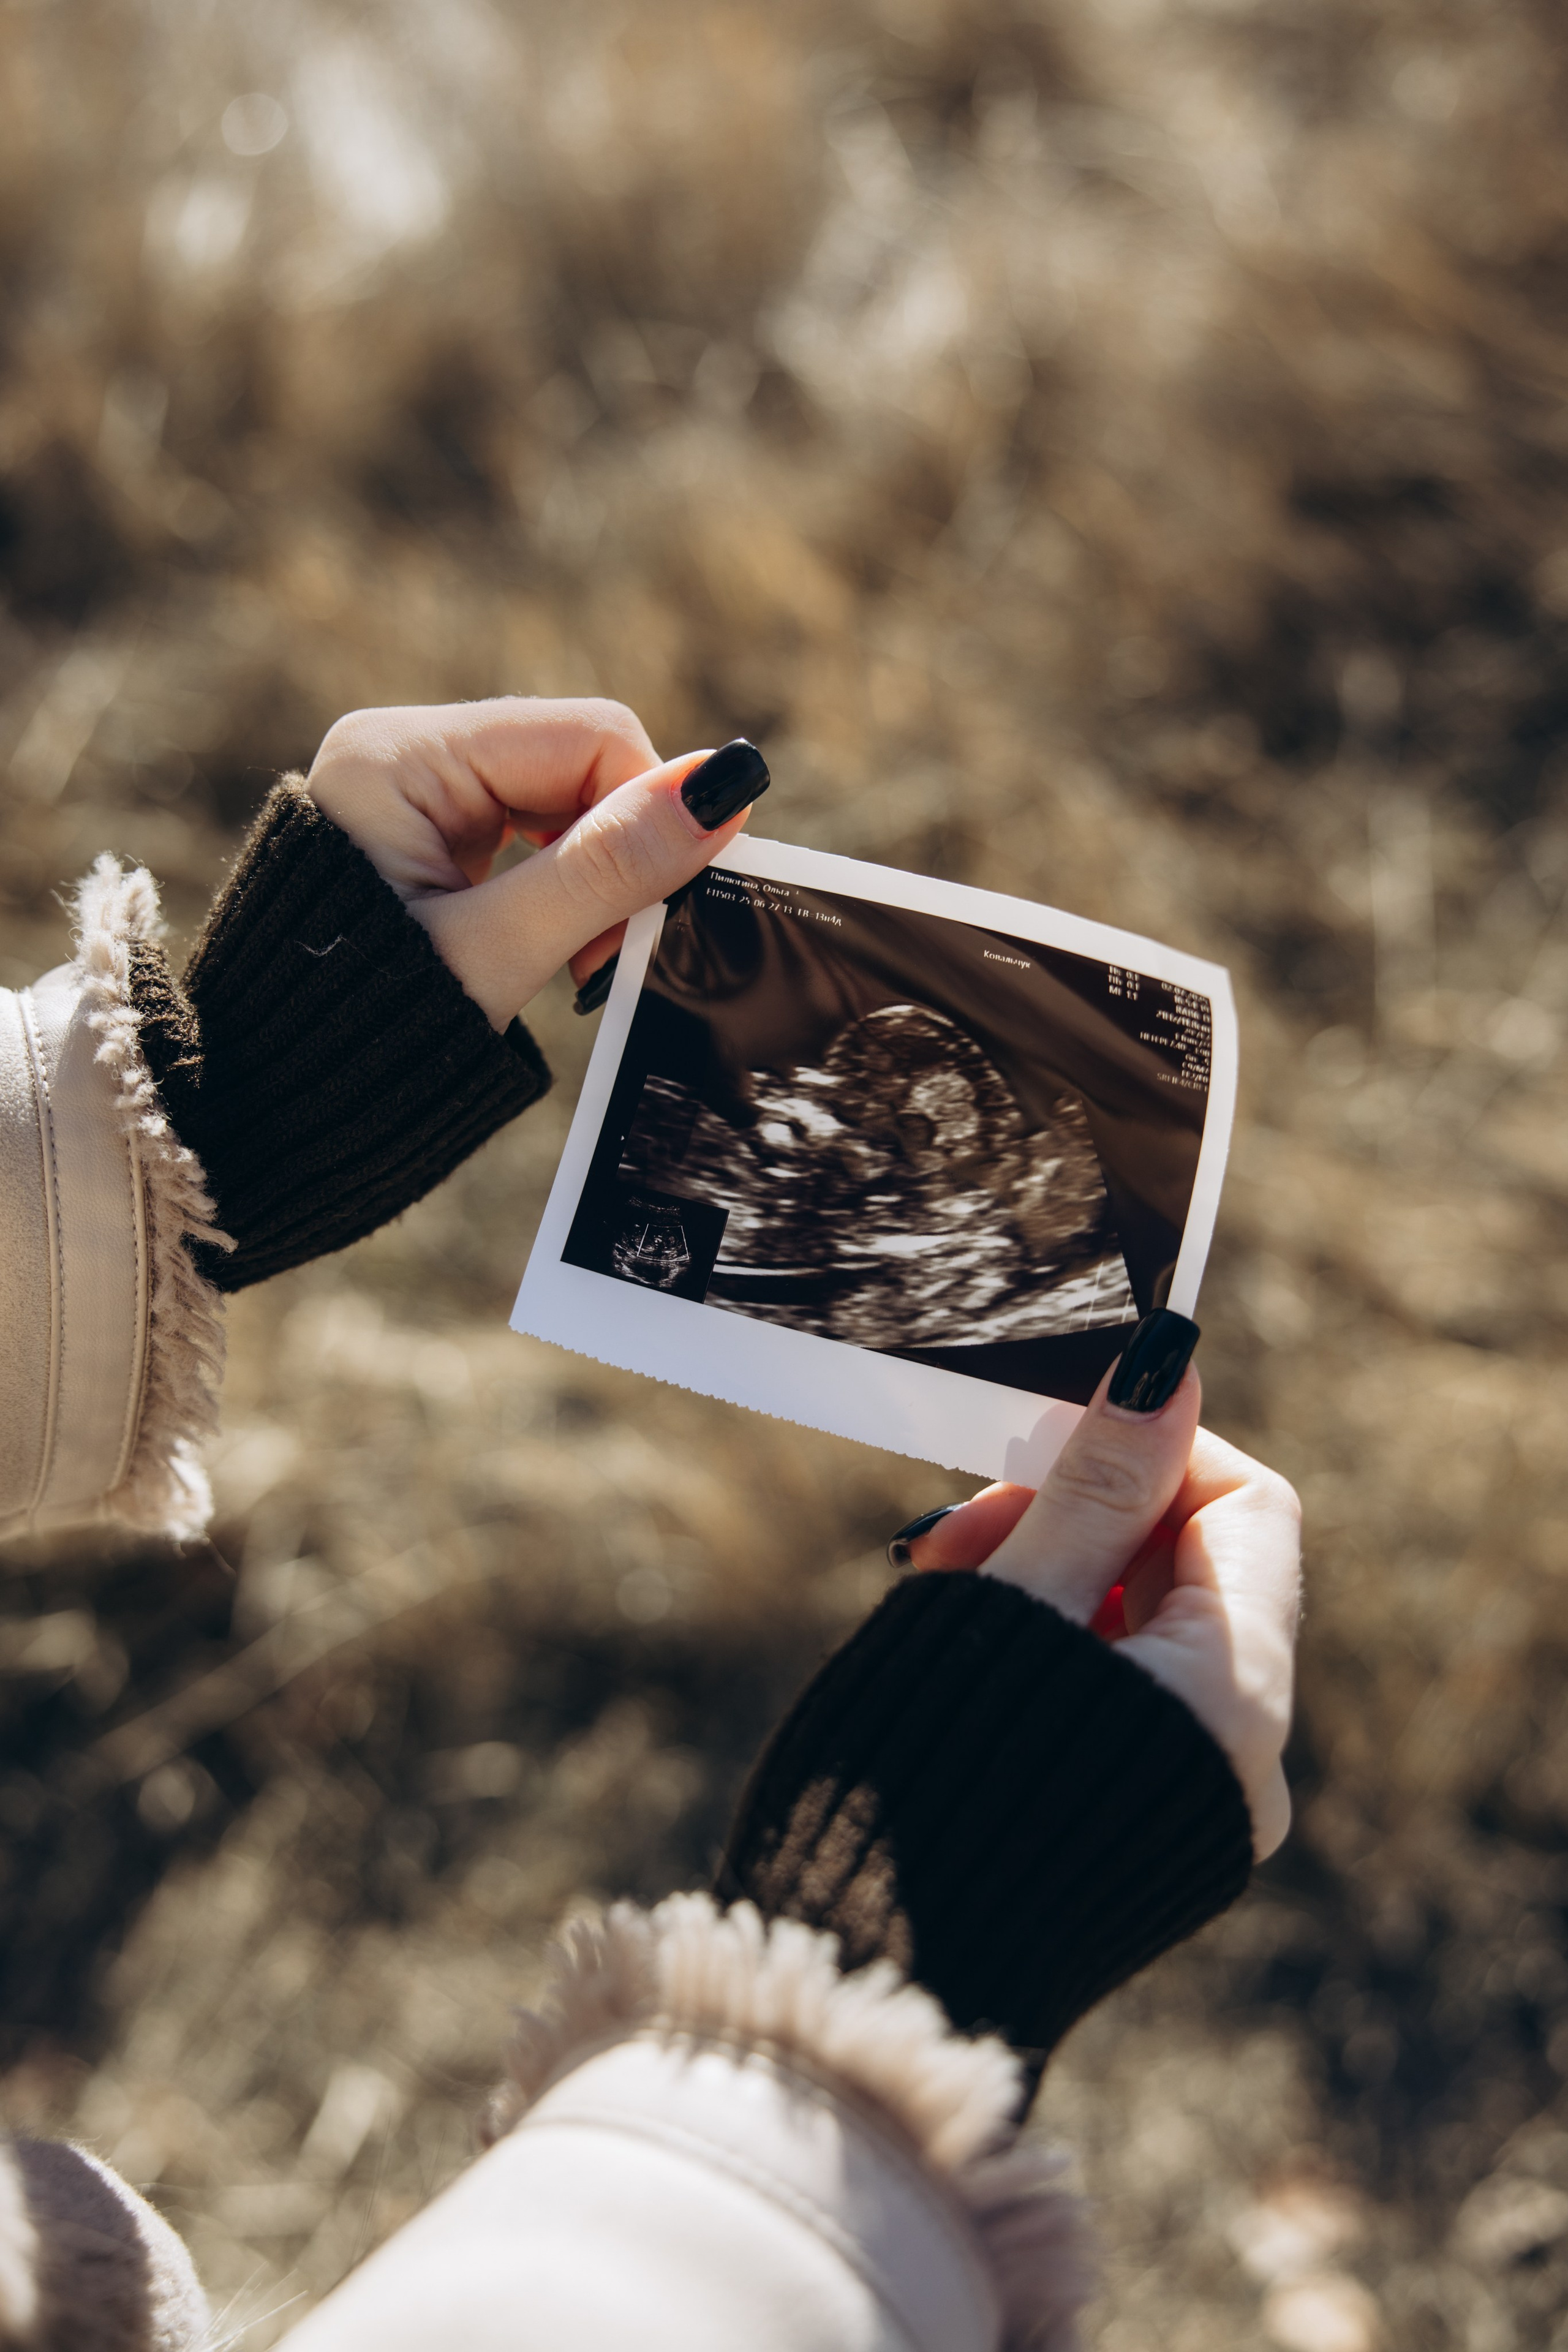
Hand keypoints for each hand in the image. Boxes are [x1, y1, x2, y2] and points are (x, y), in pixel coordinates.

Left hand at [305, 697, 764, 1028]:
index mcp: (398, 755)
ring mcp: (415, 791)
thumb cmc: (363, 1033)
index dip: (648, 812)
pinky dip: (564, 890)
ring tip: (578, 962)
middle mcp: (403, 751)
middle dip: (617, 852)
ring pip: (566, 800)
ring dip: (595, 879)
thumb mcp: (495, 952)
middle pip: (578, 760)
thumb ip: (605, 868)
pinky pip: (534, 834)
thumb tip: (722, 786)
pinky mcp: (430, 832)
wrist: (270, 1103)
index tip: (648, 913)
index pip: (587, 734)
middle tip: (607, 951)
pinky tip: (555, 946)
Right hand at [896, 1365, 1300, 1857]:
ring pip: (1137, 1628)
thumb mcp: (1013, 1608)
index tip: (1036, 1450)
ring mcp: (1190, 1803)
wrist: (868, 2001)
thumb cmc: (928, 1791)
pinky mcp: (1132, 1833)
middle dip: (1070, 1516)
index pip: (1245, 1504)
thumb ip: (1097, 1485)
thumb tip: (1174, 1359)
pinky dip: (1041, 1653)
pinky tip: (953, 1659)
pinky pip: (1111, 1698)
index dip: (1149, 1451)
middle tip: (952, 1535)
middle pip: (1187, 1564)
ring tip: (935, 1592)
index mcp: (1236, 1695)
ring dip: (1041, 1578)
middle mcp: (1240, 1756)